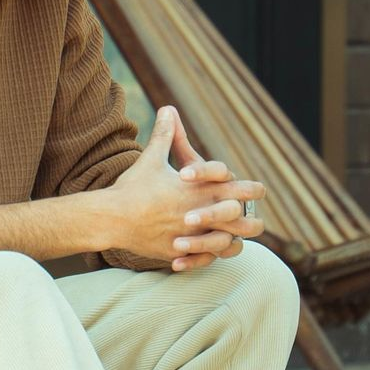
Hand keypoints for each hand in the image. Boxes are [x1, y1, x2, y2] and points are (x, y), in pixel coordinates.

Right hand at [94, 108, 266, 271]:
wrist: (112, 218)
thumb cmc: (133, 187)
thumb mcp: (152, 158)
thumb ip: (166, 135)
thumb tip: (168, 108)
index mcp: (201, 191)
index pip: (241, 190)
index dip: (252, 190)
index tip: (256, 190)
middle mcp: (201, 215)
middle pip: (242, 222)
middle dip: (251, 221)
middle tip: (254, 220)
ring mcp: (191, 238)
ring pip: (228, 246)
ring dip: (234, 241)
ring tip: (234, 239)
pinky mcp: (178, 254)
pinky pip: (204, 261)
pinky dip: (209, 258)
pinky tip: (209, 253)